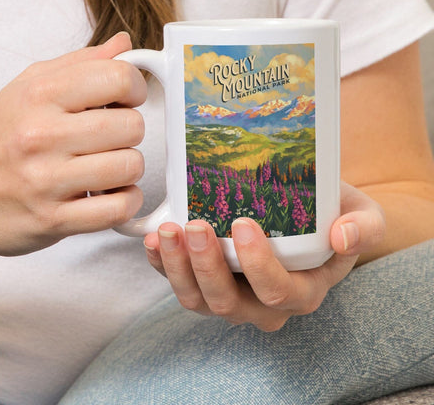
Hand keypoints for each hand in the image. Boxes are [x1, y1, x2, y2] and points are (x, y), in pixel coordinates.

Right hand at [0, 32, 146, 255]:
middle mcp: (41, 135)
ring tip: (107, 165)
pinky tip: (110, 193)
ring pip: (129, 166)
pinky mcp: (52, 219)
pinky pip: (118, 208)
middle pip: (131, 125)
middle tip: (111, 136)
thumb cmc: (1, 136)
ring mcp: (46, 180)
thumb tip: (124, 43)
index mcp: (38, 94)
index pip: (117, 77)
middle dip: (130, 130)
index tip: (126, 99)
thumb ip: (80, 62)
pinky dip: (125, 201)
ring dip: (127, 167)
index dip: (134, 87)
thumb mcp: (29, 86)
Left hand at [143, 181, 384, 330]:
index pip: (278, 291)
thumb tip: (343, 236)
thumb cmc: (333, 213)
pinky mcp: (203, 281)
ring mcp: (230, 295)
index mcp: (303, 291)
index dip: (258, 265)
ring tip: (167, 231)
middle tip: (195, 225)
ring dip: (177, 267)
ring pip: (197, 300)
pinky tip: (152, 239)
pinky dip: (160, 265)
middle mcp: (263, 304)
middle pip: (229, 303)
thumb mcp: (363, 214)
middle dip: (207, 266)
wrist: (308, 212)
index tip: (243, 223)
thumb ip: (364, 227)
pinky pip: (177, 283)